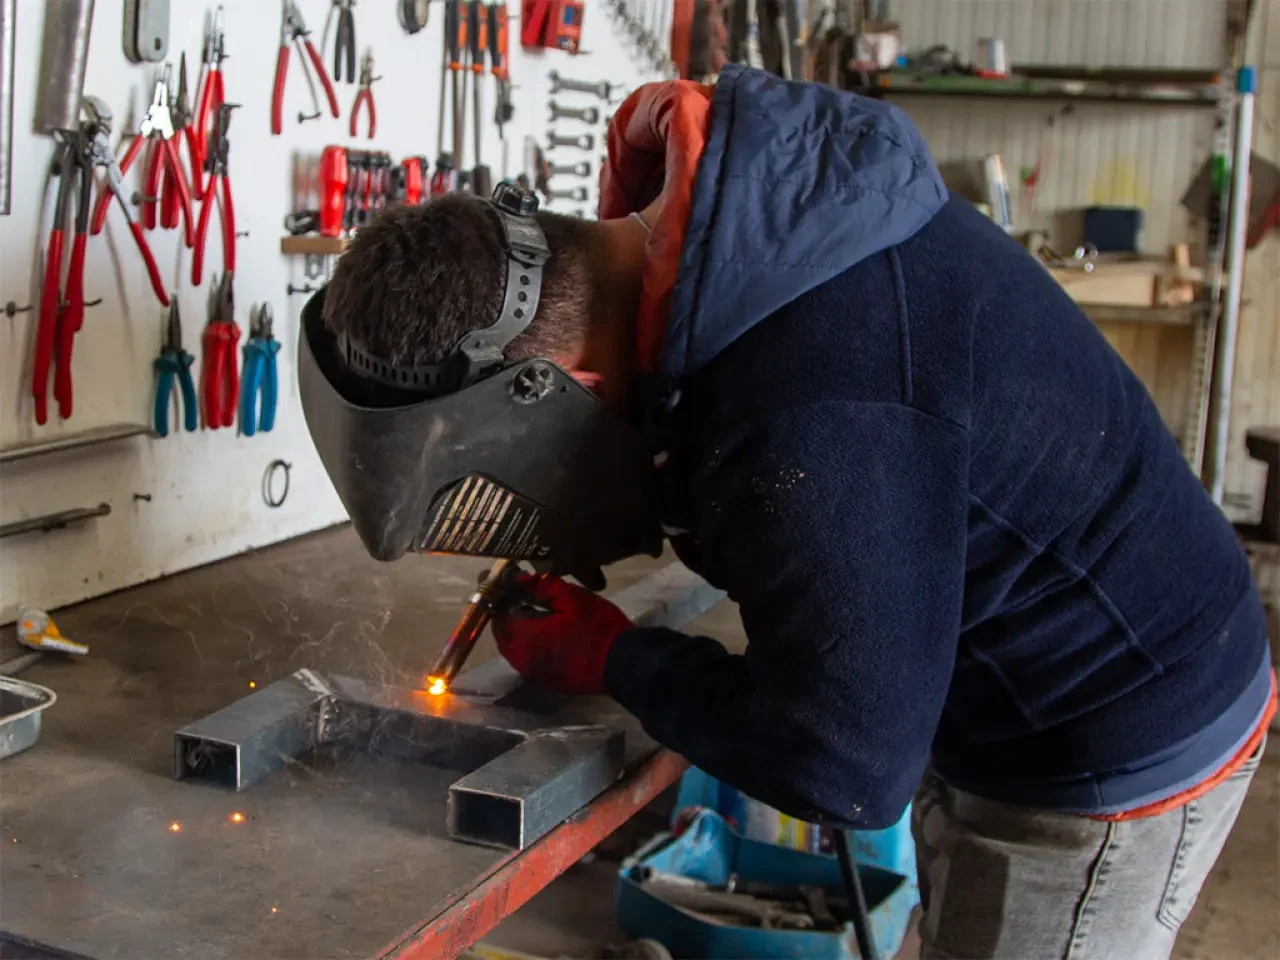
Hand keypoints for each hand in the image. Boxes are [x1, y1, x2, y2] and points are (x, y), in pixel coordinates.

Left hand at [492, 574, 632, 694]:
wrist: (624, 665)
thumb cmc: (598, 627)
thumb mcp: (572, 598)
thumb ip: (540, 586)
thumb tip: (517, 578)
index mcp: (525, 637)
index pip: (499, 614)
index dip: (501, 597)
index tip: (507, 583)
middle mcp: (522, 660)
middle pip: (504, 634)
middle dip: (508, 615)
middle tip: (521, 596)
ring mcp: (534, 674)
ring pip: (515, 649)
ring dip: (519, 631)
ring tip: (535, 613)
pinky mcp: (547, 682)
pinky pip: (529, 660)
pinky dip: (531, 645)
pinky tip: (548, 634)